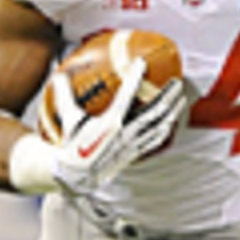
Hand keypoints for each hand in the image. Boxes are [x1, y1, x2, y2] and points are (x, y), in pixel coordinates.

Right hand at [50, 58, 184, 192]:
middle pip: (154, 111)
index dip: (135, 77)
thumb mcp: (69, 119)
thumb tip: (58, 75)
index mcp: (111, 122)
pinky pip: (155, 141)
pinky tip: (172, 121)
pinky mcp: (135, 153)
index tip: (142, 63)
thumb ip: (65, 96)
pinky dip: (165, 129)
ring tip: (181, 97)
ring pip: (159, 125)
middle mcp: (126, 133)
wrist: (77, 175)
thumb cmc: (73, 145)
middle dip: (167, 95)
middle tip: (177, 81)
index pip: (127, 95)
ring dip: (172, 110)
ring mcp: (133, 144)